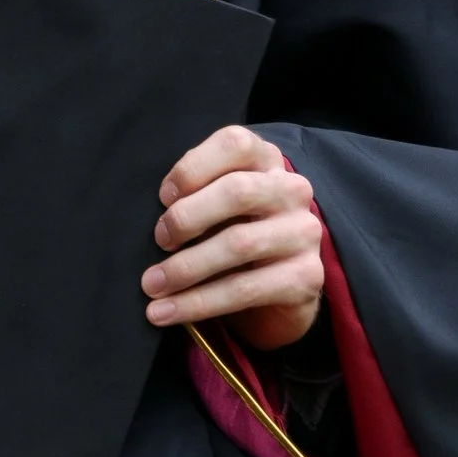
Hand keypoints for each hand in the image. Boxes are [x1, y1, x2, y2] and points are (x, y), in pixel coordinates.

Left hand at [146, 126, 323, 349]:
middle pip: (237, 192)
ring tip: (152, 285)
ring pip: (238, 244)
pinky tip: (168, 312)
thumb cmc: (235, 235)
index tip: (163, 196)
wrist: (281, 289)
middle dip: (187, 217)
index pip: (236, 144)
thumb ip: (196, 196)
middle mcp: (292, 191)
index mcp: (267, 162)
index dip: (193, 167)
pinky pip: (243, 290)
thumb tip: (158, 215)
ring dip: (185, 268)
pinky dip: (198, 303)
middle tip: (158, 241)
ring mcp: (304, 234)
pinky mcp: (306, 278)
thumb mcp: (218, 207)